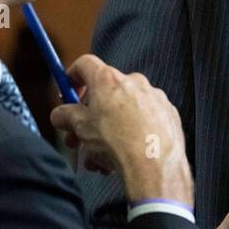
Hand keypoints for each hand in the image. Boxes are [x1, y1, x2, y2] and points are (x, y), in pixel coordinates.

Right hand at [50, 55, 192, 205]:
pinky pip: (143, 120)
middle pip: (104, 93)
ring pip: (123, 112)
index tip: (67, 93)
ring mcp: (154, 97)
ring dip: (108, 133)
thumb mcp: (79, 128)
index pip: (85, 64)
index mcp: (108, 79)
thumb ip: (65, 116)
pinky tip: (124, 157)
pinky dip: (131, 134)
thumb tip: (60, 115)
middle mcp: (133, 82)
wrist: (154, 164)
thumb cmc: (117, 142)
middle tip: (78, 138)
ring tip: (100, 159)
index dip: (72, 77)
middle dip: (88, 117)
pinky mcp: (168, 114)